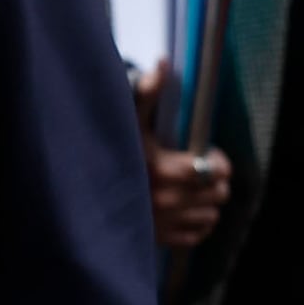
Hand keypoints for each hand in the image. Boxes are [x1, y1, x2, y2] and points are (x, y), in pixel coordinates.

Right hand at [128, 66, 231, 251]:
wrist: (84, 196)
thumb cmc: (110, 152)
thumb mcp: (127, 121)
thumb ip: (146, 94)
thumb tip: (161, 65)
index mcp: (165, 169)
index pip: (215, 170)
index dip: (218, 161)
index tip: (206, 153)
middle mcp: (169, 200)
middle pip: (219, 193)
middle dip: (216, 180)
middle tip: (201, 170)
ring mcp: (166, 223)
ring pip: (211, 216)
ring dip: (208, 202)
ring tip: (194, 190)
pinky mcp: (161, 239)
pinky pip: (197, 236)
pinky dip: (198, 224)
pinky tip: (186, 209)